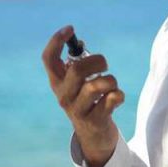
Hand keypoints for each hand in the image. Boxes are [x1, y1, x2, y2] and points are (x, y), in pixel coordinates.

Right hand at [41, 25, 124, 166]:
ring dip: (110, 80)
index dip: (56, 41)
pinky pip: (112, 99)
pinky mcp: (95, 121)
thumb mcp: (77, 85)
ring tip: (111, 84)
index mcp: (57, 83)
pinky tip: (116, 98)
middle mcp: (64, 96)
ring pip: (97, 85)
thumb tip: (79, 42)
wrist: (93, 138)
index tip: (70, 28)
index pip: (48, 59)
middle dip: (97, 61)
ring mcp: (78, 110)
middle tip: (104, 64)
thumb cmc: (87, 102)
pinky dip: (119, 94)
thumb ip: (77, 65)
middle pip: (77, 70)